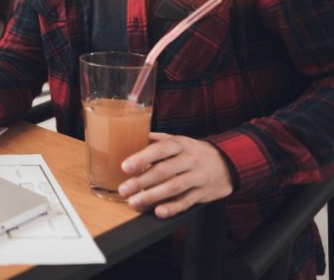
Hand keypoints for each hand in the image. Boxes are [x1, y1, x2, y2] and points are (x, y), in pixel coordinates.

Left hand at [118, 132, 233, 217]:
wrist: (226, 163)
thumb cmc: (191, 152)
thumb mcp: (176, 141)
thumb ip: (154, 140)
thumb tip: (128, 138)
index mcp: (179, 144)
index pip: (160, 149)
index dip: (142, 158)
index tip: (125, 167)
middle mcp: (190, 159)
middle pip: (164, 171)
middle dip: (141, 181)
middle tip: (124, 190)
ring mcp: (198, 177)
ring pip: (174, 187)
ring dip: (152, 196)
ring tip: (134, 203)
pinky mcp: (203, 194)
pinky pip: (187, 201)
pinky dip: (172, 208)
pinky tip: (158, 212)